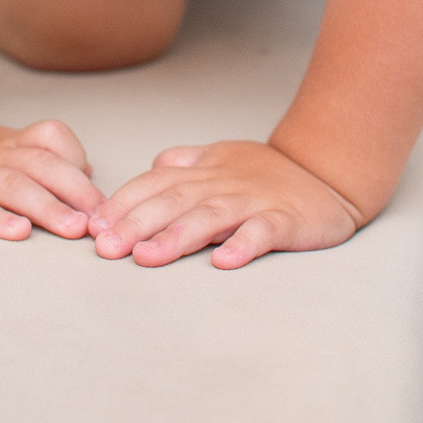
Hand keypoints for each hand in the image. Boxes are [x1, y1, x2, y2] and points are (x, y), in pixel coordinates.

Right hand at [0, 119, 103, 242]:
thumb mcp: (6, 153)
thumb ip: (46, 162)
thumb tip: (89, 177)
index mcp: (14, 143)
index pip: (52, 136)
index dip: (77, 158)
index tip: (96, 195)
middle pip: (42, 163)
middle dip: (76, 190)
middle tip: (101, 219)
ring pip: (15, 186)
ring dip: (48, 206)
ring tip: (73, 229)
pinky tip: (17, 233)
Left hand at [89, 139, 363, 268]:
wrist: (328, 174)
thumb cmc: (267, 174)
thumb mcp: (219, 160)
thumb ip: (182, 165)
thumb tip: (147, 170)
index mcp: (202, 172)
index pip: (153, 184)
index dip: (122, 204)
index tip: (93, 228)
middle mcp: (222, 184)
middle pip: (173, 201)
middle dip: (136, 224)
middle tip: (106, 248)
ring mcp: (254, 201)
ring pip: (209, 217)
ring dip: (176, 237)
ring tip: (147, 258)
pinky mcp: (286, 219)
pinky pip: (263, 232)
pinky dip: (243, 245)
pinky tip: (224, 263)